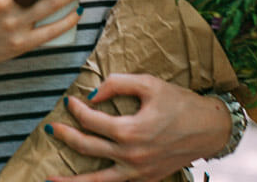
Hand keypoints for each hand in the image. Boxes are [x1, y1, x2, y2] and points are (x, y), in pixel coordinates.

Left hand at [45, 73, 231, 181]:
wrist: (207, 129)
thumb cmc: (180, 103)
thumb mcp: (150, 84)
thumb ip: (118, 84)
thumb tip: (93, 94)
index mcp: (130, 130)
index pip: (92, 121)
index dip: (77, 109)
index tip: (71, 101)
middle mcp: (130, 156)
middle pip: (87, 148)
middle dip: (66, 136)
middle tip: (52, 128)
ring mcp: (137, 173)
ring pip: (94, 180)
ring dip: (70, 180)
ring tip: (48, 179)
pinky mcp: (144, 181)